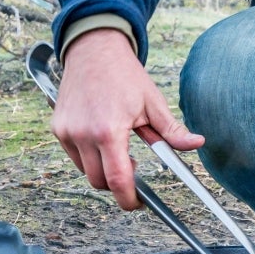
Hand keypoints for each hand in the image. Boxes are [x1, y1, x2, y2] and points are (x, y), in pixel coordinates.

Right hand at [51, 27, 203, 208]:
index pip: (117, 180)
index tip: (137, 203)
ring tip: (120, 150)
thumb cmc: (124, 75)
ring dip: (103, 170)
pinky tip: (103, 141)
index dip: (128, 198)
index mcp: (109, 130)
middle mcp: (83, 134)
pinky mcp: (57, 128)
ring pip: (85, 171)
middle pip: (99, 181)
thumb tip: (196, 144)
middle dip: (117, 184)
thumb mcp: (153, 103)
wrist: (94, 50)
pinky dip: (89, 157)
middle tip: (135, 170)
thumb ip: (172, 130)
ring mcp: (66, 131)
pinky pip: (74, 156)